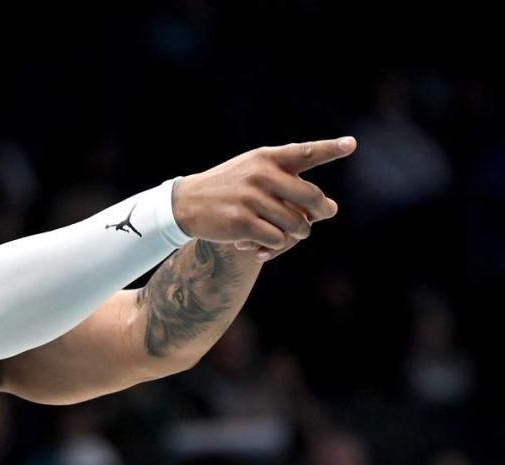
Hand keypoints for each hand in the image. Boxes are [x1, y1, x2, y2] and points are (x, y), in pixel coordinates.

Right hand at [171, 137, 356, 259]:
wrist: (186, 203)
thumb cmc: (229, 188)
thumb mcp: (253, 171)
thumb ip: (290, 184)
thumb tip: (332, 209)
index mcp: (266, 157)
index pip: (305, 152)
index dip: (330, 149)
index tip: (351, 144)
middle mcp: (261, 175)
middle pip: (312, 198)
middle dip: (320, 213)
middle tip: (317, 218)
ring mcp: (251, 199)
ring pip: (296, 225)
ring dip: (296, 234)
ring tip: (284, 233)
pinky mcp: (242, 223)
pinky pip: (277, 240)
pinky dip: (274, 246)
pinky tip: (259, 245)